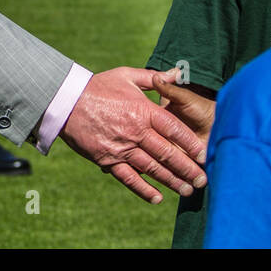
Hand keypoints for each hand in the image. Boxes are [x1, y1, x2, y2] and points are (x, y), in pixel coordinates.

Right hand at [59, 67, 207, 203]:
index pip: (174, 129)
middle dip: (187, 168)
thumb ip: (155, 78)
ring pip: (151, 168)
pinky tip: (157, 198)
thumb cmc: (99, 85)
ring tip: (187, 191)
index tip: (204, 155)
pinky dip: (143, 189)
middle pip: (167, 153)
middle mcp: (135, 131)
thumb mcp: (127, 75)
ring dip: (171, 181)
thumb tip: (178, 72)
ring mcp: (121, 147)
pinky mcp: (107, 159)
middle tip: (202, 181)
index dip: (190, 143)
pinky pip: (128, 177)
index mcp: (143, 110)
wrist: (66, 101)